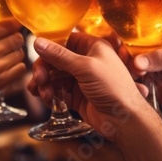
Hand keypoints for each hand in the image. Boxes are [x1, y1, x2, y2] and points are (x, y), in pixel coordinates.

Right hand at [0, 19, 26, 104]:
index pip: (8, 25)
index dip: (14, 24)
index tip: (16, 24)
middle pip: (18, 38)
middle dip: (16, 38)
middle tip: (11, 41)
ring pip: (20, 53)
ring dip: (15, 53)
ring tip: (7, 55)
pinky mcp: (0, 82)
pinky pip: (21, 68)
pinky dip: (17, 66)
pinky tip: (8, 66)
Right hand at [27, 32, 147, 140]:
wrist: (124, 120)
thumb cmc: (114, 88)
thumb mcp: (86, 67)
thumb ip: (60, 55)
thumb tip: (39, 42)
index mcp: (92, 47)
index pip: (65, 40)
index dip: (50, 46)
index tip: (37, 53)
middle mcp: (86, 61)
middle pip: (56, 59)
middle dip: (44, 69)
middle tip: (39, 79)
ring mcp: (80, 78)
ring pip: (54, 76)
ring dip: (45, 83)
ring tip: (43, 94)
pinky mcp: (76, 95)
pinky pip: (57, 90)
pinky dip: (49, 94)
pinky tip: (48, 100)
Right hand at [131, 31, 161, 135]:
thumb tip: (137, 61)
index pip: (145, 39)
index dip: (132, 44)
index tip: (125, 52)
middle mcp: (161, 56)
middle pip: (137, 55)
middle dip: (129, 61)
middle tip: (131, 68)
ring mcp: (159, 74)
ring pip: (137, 72)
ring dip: (132, 76)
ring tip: (136, 80)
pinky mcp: (158, 92)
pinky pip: (142, 88)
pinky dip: (138, 89)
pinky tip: (142, 91)